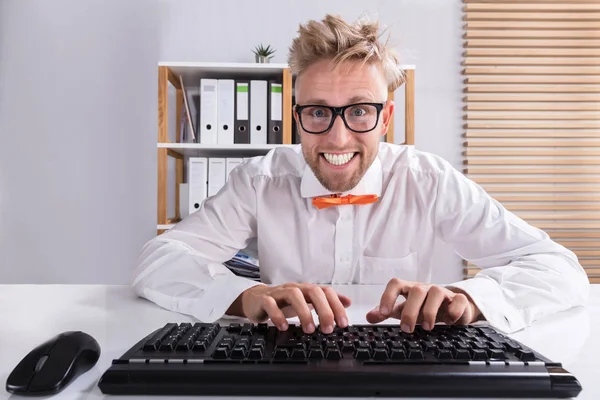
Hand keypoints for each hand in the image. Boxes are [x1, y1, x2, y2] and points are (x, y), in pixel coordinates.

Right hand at [233, 283, 351, 333]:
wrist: (256, 300)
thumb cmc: (284, 302)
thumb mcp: (307, 302)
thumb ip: (326, 302)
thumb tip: (348, 302)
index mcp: (306, 290)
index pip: (326, 292)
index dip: (336, 306)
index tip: (342, 324)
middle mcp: (294, 289)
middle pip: (312, 291)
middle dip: (323, 310)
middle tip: (327, 329)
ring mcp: (278, 293)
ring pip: (293, 295)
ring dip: (304, 312)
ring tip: (309, 330)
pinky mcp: (264, 300)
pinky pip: (270, 304)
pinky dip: (278, 315)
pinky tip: (284, 327)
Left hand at [366, 278, 480, 332]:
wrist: (451, 307)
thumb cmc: (423, 308)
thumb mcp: (403, 310)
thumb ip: (386, 312)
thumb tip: (369, 317)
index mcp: (409, 289)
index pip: (396, 284)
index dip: (388, 297)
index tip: (382, 314)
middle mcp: (425, 288)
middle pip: (416, 291)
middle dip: (410, 311)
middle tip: (406, 328)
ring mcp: (443, 292)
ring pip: (436, 293)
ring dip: (430, 311)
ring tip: (426, 327)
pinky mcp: (459, 300)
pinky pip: (458, 300)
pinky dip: (453, 311)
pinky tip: (449, 322)